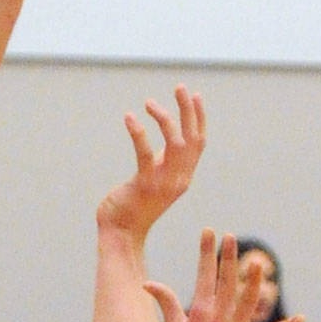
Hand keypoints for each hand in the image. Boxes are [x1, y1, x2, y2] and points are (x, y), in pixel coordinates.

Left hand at [96, 87, 206, 241]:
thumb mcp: (154, 182)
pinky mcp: (145, 185)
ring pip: (175, 142)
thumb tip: (167, 143)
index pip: (199, 143)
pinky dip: (138, 132)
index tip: (195, 96)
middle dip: (188, 110)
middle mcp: (179, 179)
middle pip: (192, 138)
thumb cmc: (133, 207)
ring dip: (165, 118)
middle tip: (180, 87)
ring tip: (149, 102)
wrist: (121, 234)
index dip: (199, 118)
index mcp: (183, 177)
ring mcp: (164, 183)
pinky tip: (129, 117)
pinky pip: (145, 153)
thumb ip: (163, 164)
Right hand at [145, 232, 304, 321]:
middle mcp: (217, 319)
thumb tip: (147, 284)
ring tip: (258, 263)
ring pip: (247, 301)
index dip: (207, 251)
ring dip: (253, 282)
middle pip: (226, 282)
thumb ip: (166, 302)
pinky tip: (301, 318)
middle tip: (231, 236)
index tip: (210, 231)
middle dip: (228, 257)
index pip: (204, 275)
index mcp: (200, 311)